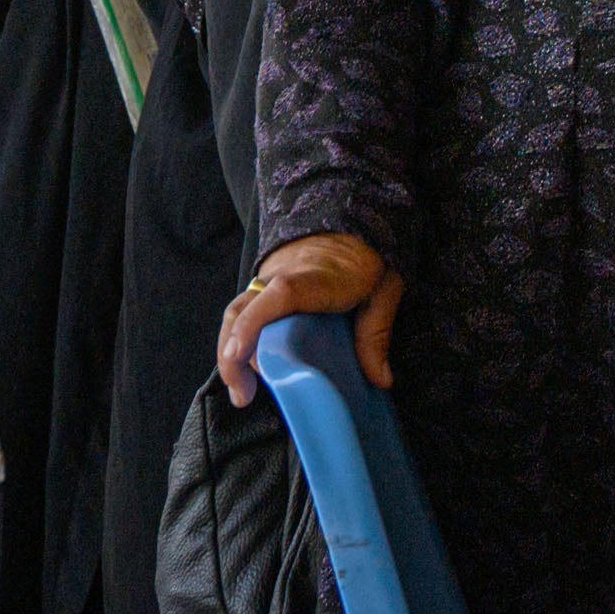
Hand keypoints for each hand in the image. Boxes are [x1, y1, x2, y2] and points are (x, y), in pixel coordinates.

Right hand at [216, 231, 399, 401]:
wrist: (350, 218)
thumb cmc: (366, 256)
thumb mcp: (384, 290)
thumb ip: (377, 333)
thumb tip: (380, 379)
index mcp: (319, 278)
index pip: (282, 294)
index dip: (256, 322)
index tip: (238, 355)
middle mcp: (283, 276)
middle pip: (242, 310)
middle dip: (233, 355)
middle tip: (244, 395)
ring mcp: (269, 279)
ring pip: (235, 313)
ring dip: (231, 352)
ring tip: (243, 390)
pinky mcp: (263, 285)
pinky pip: (242, 312)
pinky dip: (239, 340)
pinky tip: (250, 366)